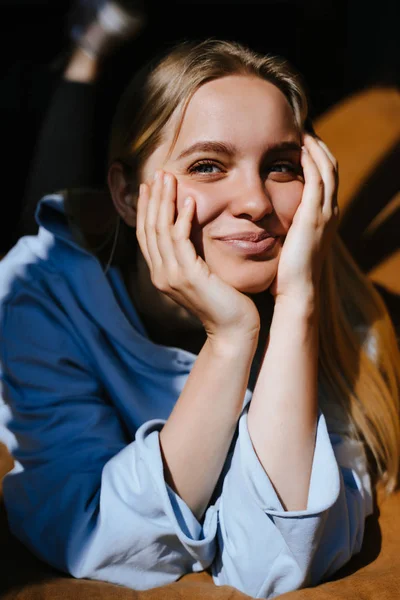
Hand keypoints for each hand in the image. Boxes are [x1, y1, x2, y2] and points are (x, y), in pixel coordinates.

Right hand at [136, 170, 260, 343]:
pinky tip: (189, 200)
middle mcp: (161, 274)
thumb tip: (191, 230)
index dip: (147, 209)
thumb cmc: (225, 300)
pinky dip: (182, 218)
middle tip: (158, 173)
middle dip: (153, 198)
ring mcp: (171, 277)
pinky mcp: (188, 276)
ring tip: (170, 178)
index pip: (146, 235)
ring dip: (164, 201)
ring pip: (161, 230)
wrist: (234, 328)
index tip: (151, 185)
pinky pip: (180, 240)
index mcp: (161, 273)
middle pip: (149, 229)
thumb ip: (192, 254)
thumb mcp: (203, 273)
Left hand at [269, 134, 338, 302]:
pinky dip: (311, 161)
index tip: (301, 143)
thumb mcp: (289, 245)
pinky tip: (299, 148)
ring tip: (302, 131)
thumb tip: (266, 221)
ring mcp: (324, 213)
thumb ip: (285, 228)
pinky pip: (317, 179)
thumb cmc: (288, 273)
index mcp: (324, 217)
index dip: (316, 158)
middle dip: (319, 146)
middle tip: (303, 129)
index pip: (325, 178)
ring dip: (316, 147)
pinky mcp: (314, 216)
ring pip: (327, 168)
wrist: (298, 290)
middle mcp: (329, 211)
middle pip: (331, 167)